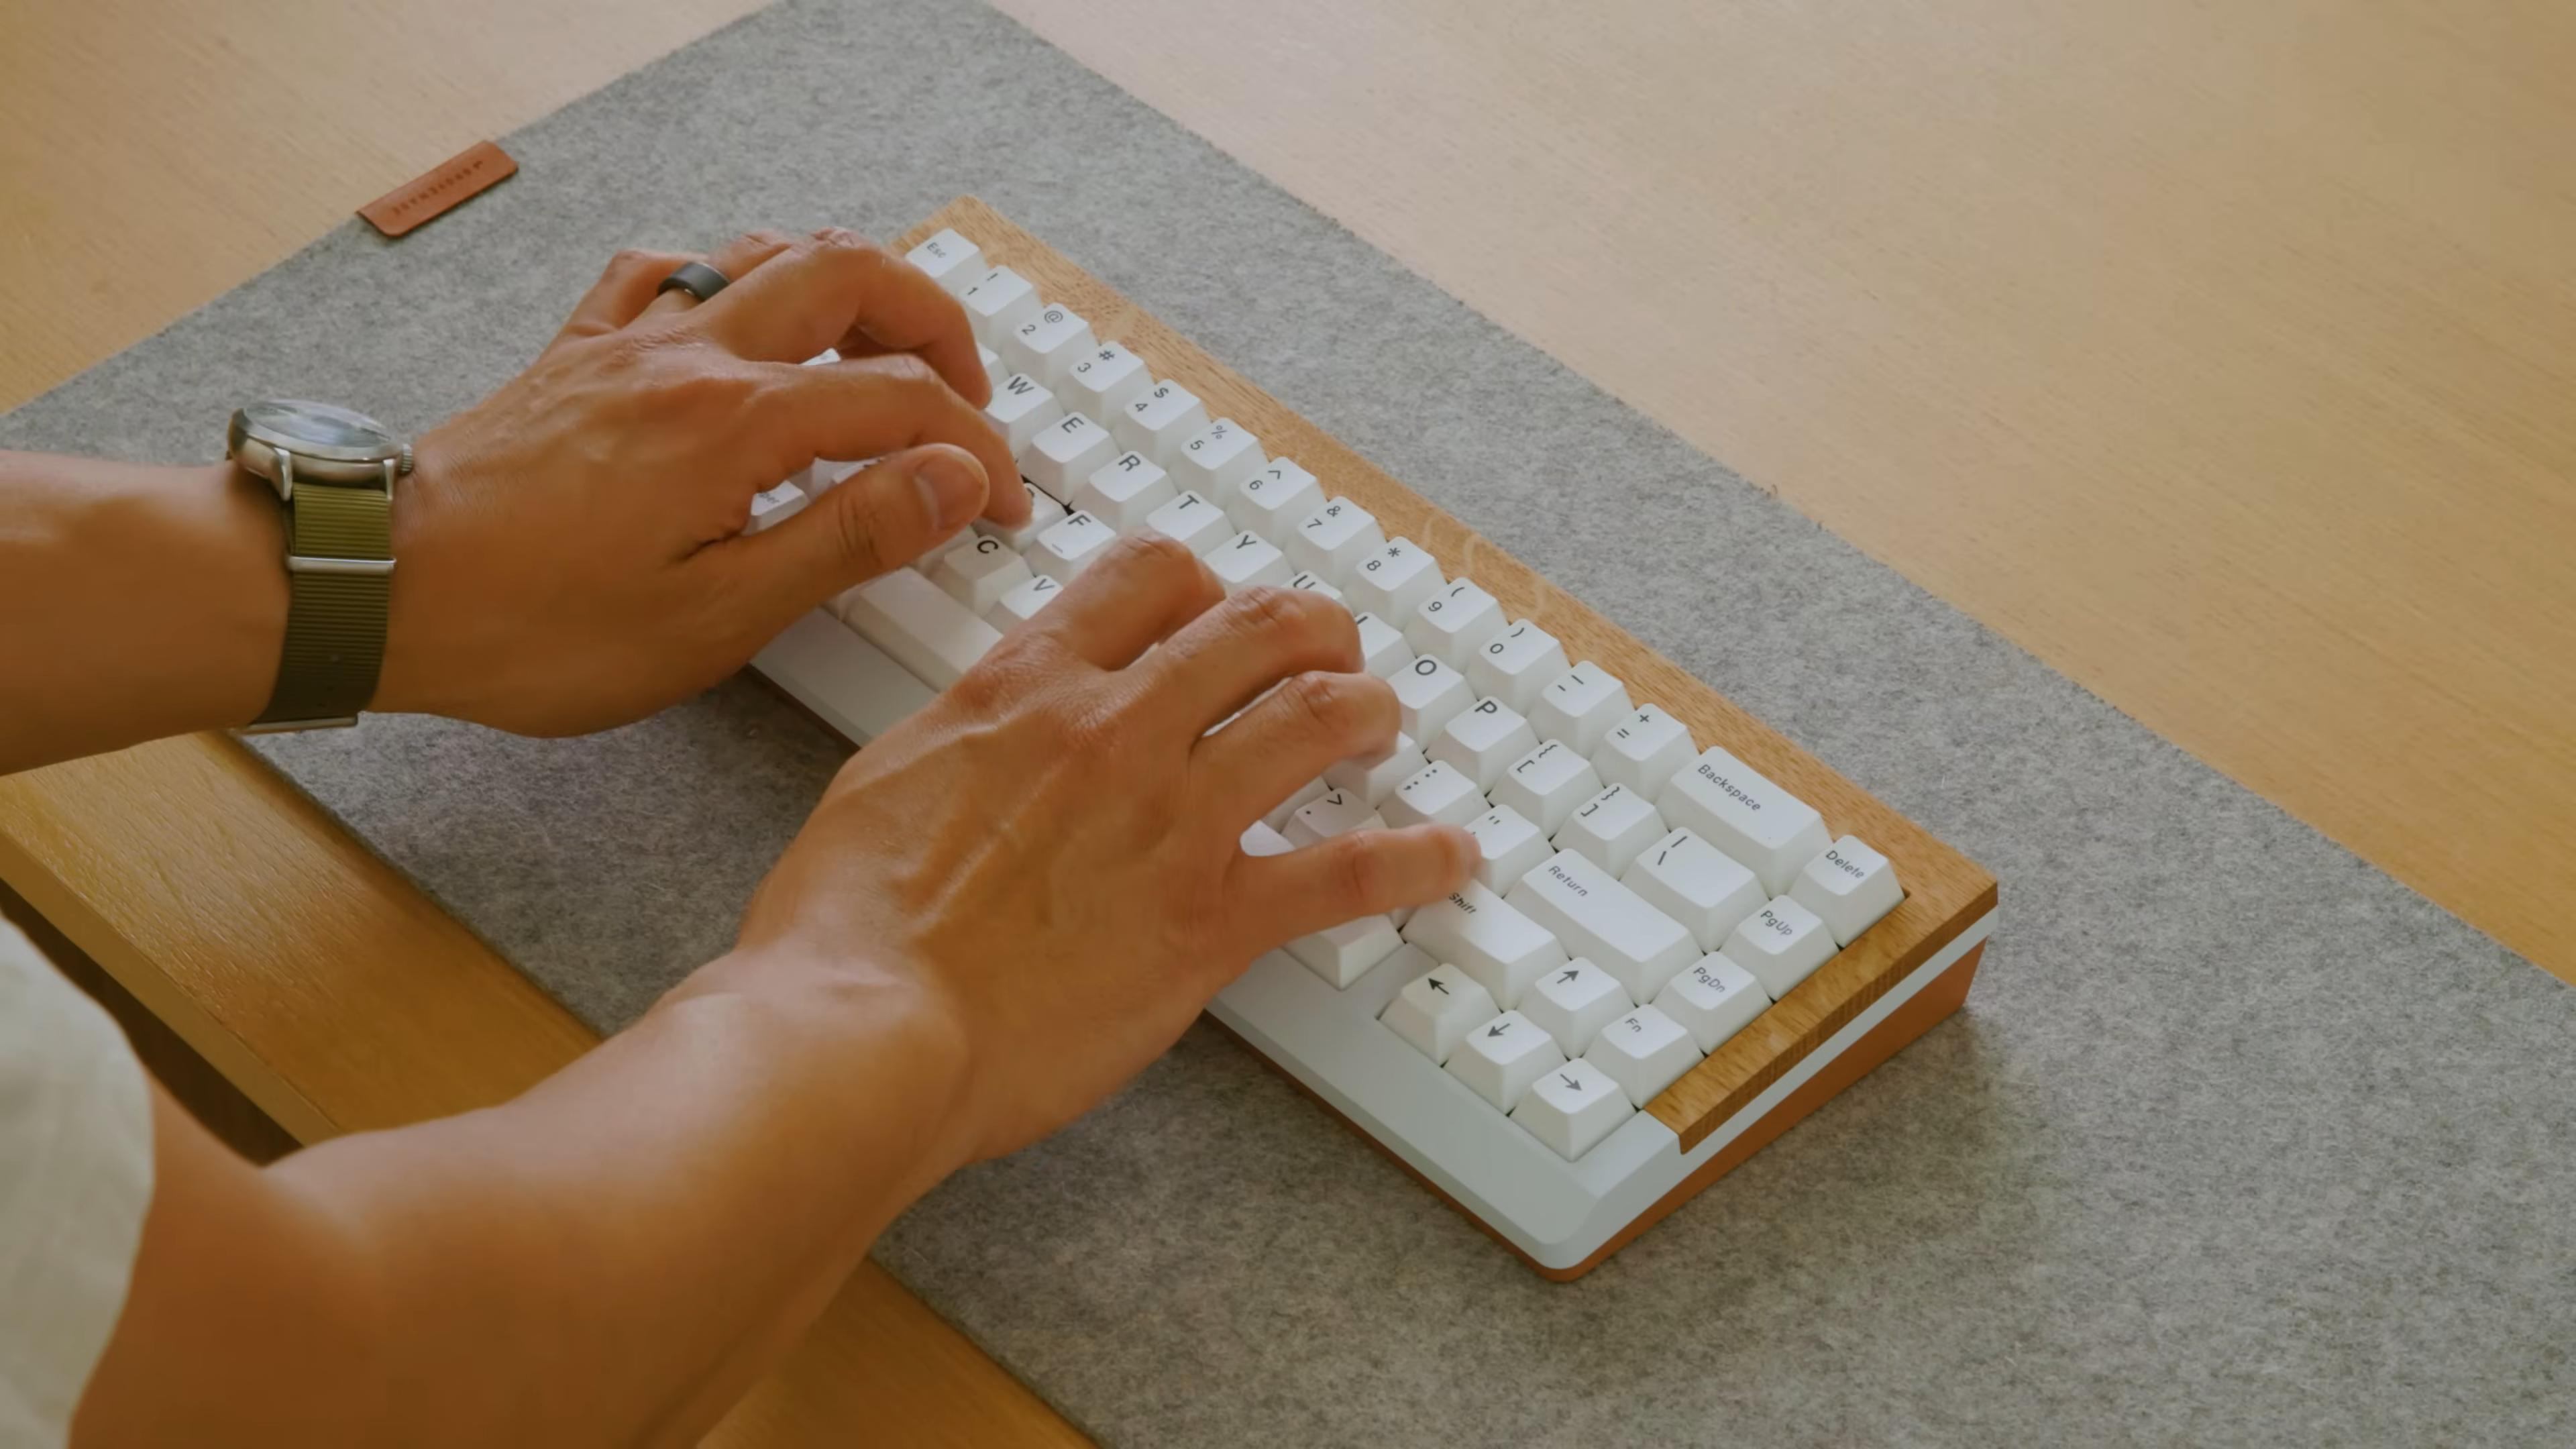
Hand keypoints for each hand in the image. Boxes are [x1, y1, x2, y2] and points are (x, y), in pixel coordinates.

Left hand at [375, 227, 1030, 733]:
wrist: (379, 592)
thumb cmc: (532, 625)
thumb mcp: (719, 614)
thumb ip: (849, 537)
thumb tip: (952, 483)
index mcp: (736, 424)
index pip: (905, 402)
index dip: (977, 449)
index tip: (1002, 505)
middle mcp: (688, 357)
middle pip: (852, 275)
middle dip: (935, 325)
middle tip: (968, 396)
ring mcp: (628, 343)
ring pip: (766, 253)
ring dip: (847, 288)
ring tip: (882, 351)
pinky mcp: (578, 355)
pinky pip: (663, 271)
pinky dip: (726, 280)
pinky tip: (737, 324)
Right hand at [732, 534, 1478, 1162]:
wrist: (859, 1029)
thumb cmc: (843, 928)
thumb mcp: (883, 782)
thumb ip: (959, 743)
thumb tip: (980, 742)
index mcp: (1025, 689)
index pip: (1145, 576)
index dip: (1198, 583)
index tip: (1211, 608)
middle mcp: (1113, 730)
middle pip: (1254, 626)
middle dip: (1309, 628)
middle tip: (1327, 649)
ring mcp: (1173, 821)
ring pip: (1318, 717)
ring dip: (1367, 709)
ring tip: (1383, 721)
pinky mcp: (1210, 921)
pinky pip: (1346, 873)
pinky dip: (1414, 861)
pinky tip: (1448, 859)